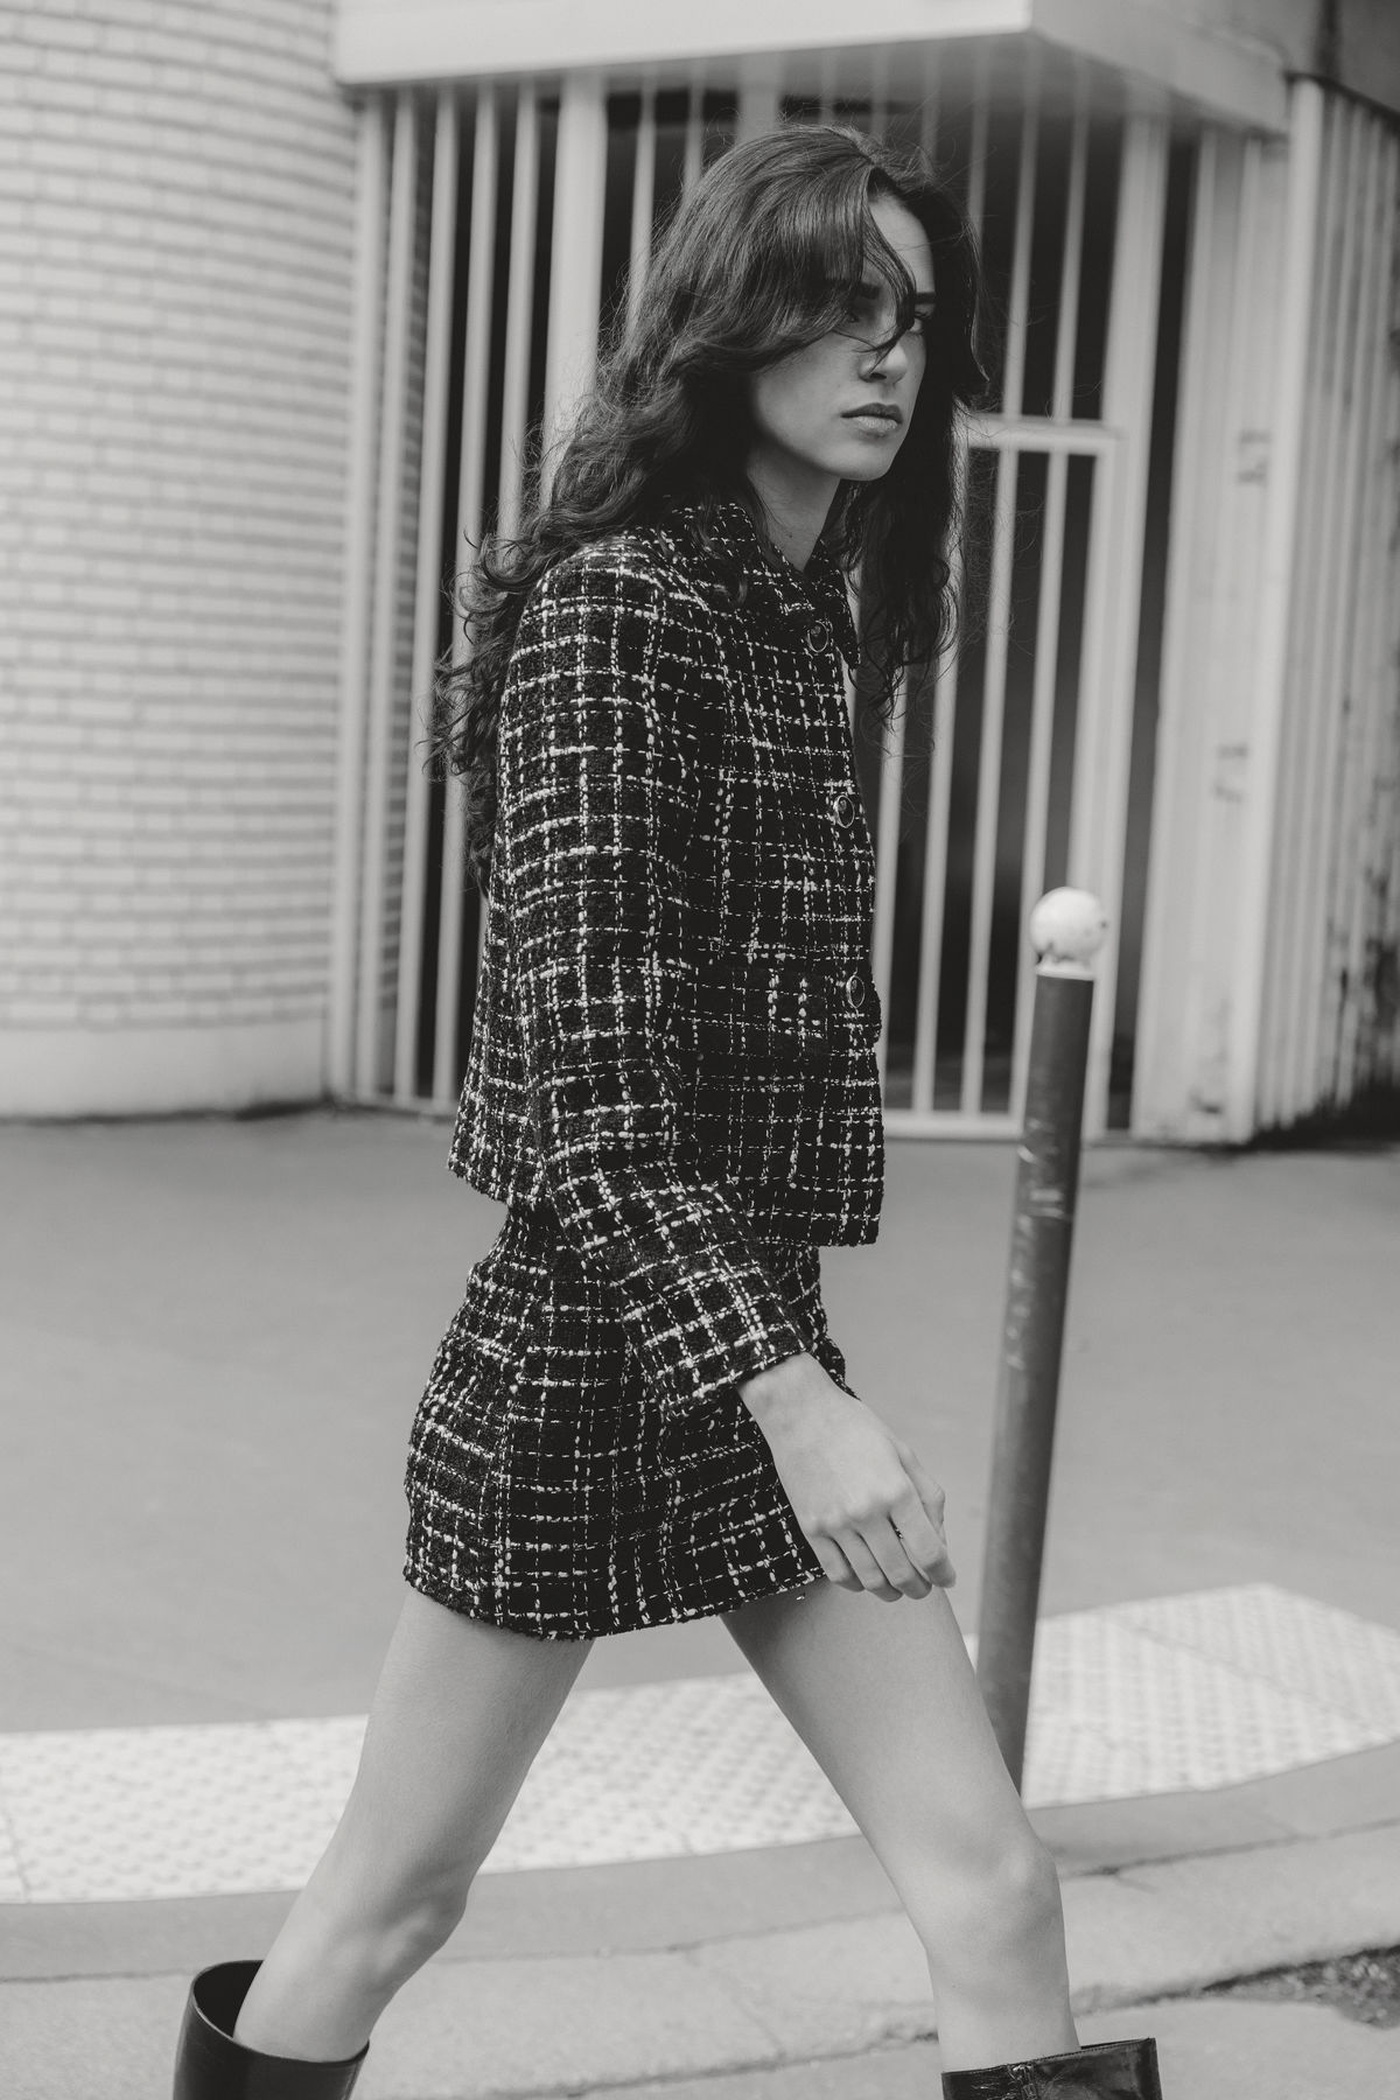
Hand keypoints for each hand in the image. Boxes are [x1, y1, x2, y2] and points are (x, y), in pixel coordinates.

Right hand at [744, 1358, 955, 1599]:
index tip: (947, 1578)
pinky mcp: (811, 1528)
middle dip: (920, 1588)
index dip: (943, 1573)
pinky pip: (838, 1573)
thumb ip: (928, 1497)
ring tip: (897, 1587)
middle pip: (901, 1573)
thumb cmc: (856, 1429)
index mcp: (896, 1489)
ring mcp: (835, 1523)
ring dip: (890, 1591)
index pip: (929, 1551)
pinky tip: (866, 1578)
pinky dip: (857, 1585)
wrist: (800, 1413)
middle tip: (924, 1587)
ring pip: (870, 1579)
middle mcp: (866, 1511)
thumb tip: (939, 1542)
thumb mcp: (903, 1453)